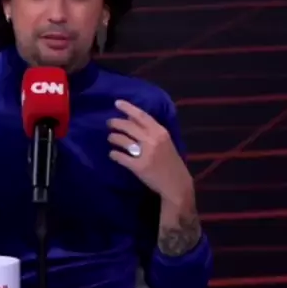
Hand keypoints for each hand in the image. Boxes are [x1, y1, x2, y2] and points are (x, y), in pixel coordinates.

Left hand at [107, 99, 200, 256]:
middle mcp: (153, 140)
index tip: (117, 103)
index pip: (142, 115)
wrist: (177, 185)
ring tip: (110, 138)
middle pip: (128, 126)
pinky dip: (114, 155)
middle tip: (109, 123)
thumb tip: (133, 119)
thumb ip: (152, 131)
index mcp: (161, 132)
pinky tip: (112, 154)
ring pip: (122, 140)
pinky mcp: (139, 167)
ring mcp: (145, 154)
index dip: (128, 108)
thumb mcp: (166, 142)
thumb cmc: (171, 162)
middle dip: (116, 123)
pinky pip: (121, 157)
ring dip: (113, 138)